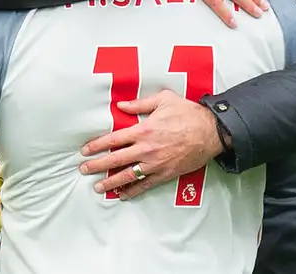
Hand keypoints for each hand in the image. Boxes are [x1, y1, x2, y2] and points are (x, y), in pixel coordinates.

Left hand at [79, 90, 223, 198]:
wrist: (211, 131)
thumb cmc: (188, 113)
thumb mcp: (163, 100)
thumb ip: (140, 104)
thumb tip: (121, 105)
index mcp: (143, 130)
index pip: (113, 140)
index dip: (97, 146)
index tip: (85, 151)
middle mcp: (146, 149)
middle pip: (116, 159)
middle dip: (97, 165)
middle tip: (84, 170)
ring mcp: (156, 163)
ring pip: (128, 175)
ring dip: (111, 182)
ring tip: (99, 187)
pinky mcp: (166, 173)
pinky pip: (146, 185)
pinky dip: (133, 191)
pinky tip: (123, 195)